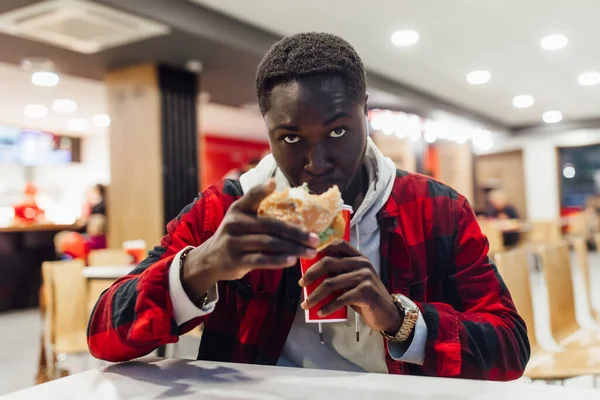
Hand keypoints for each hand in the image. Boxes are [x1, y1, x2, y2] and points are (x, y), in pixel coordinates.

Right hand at [182, 180, 319, 300]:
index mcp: (239, 209)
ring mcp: (234, 242)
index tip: (274, 183)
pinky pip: (260, 260)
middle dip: (296, 232)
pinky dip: (278, 260)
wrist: (211, 258)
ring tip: (310, 252)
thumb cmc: (236, 236)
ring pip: (269, 243)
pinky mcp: (236, 260)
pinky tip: (292, 260)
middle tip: (315, 238)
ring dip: (293, 248)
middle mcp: (235, 223)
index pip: (250, 196)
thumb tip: (295, 206)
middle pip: (270, 225)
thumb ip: (260, 211)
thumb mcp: (242, 219)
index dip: (261, 190)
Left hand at [299, 239, 401, 333]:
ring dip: (315, 295)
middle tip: (301, 284)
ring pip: (330, 283)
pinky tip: (320, 312)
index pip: (338, 244)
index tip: (306, 259)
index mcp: (358, 257)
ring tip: (306, 304)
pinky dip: (327, 307)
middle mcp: (361, 263)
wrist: (387, 313)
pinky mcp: (365, 292)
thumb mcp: (353, 280)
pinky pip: (340, 299)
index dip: (320, 248)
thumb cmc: (366, 297)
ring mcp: (364, 277)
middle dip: (311, 274)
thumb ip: (339, 273)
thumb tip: (311, 274)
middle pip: (328, 262)